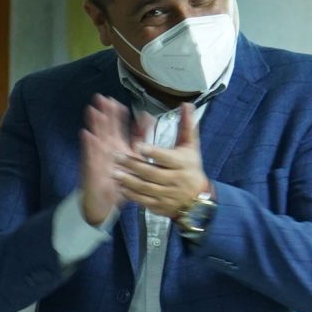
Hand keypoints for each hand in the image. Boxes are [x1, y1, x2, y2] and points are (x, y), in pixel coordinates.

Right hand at [77, 95, 146, 227]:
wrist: (105, 204)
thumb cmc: (119, 183)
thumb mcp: (135, 161)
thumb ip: (141, 141)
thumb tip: (149, 123)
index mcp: (119, 148)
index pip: (118, 128)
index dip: (117, 115)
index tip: (116, 102)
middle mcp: (108, 151)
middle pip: (106, 129)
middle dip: (104, 114)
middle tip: (102, 98)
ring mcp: (99, 159)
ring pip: (97, 138)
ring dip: (94, 125)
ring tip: (93, 110)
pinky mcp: (93, 169)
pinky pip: (90, 156)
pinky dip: (89, 145)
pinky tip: (86, 134)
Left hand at [116, 100, 211, 220]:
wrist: (197, 200)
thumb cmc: (191, 168)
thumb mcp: (190, 147)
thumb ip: (186, 127)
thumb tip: (186, 105)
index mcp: (182, 164)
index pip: (166, 158)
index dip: (152, 152)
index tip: (138, 145)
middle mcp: (175, 180)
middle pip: (152, 172)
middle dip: (133, 165)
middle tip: (116, 156)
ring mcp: (166, 195)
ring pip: (145, 188)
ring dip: (128, 180)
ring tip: (114, 172)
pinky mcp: (159, 206)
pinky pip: (143, 201)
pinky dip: (131, 194)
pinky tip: (120, 187)